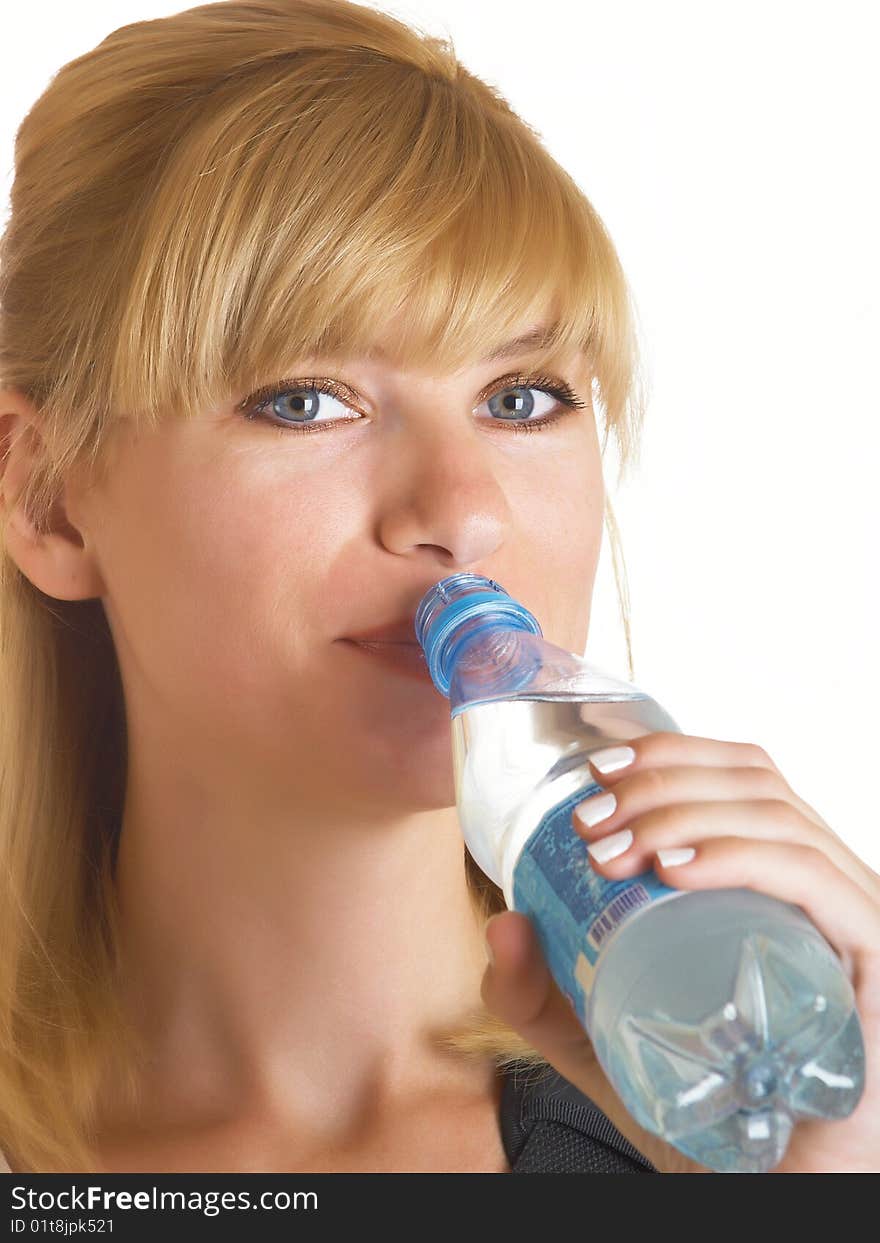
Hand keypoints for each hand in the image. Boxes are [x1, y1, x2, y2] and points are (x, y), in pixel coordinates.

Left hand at [480, 731, 879, 1173]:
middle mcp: (823, 882)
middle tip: (589, 826)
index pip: (737, 772)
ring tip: (614, 851)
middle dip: (658, 785)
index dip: (667, 752)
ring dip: (682, 814)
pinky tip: (676, 870)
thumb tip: (502, 923)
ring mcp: (853, 915)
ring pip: (776, 817)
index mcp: (775, 875)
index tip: (593, 773)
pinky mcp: (874, 954)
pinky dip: (741, 855)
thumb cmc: (699, 1106)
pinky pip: (813, 878)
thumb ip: (541, 995)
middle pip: (751, 782)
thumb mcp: (599, 1040)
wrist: (770, 1191)